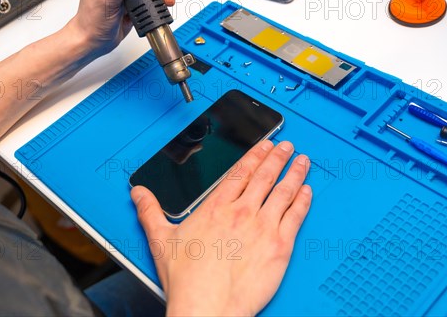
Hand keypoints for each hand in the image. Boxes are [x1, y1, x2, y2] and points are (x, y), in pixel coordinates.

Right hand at [131, 140, 312, 315]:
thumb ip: (150, 212)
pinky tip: (308, 191)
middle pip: (264, 176)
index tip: (264, 146)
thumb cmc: (188, 280)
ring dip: (294, 173)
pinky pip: (296, 216)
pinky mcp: (280, 246)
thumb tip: (139, 194)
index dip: (255, 155)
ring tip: (302, 161)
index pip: (240, 173)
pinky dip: (303, 201)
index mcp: (216, 208)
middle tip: (286, 145)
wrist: (208, 307)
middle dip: (277, 157)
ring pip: (284, 191)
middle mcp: (242, 212)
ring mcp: (263, 227)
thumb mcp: (161, 240)